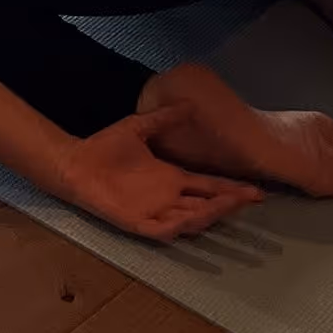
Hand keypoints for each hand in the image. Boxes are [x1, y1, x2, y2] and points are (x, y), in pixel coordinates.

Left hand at [60, 106, 263, 239]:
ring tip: (230, 204)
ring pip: (190, 219)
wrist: (76, 162)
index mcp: (172, 178)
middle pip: (207, 205)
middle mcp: (169, 198)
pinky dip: (177, 227)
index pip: (208, 186)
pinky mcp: (137, 222)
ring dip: (210, 214)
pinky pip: (162, 229)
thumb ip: (164, 119)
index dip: (231, 188)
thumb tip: (189, 103)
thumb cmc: (106, 148)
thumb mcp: (139, 127)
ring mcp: (155, 212)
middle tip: (254, 197)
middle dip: (230, 203)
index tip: (256, 187)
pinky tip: (190, 222)